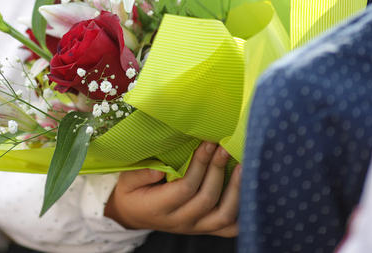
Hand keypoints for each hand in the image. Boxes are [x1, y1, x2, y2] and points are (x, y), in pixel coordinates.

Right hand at [104, 142, 240, 237]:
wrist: (135, 215)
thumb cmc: (132, 192)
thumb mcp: (126, 181)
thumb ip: (140, 175)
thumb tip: (159, 170)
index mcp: (158, 208)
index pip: (185, 188)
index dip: (199, 165)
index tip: (207, 142)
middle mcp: (180, 221)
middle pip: (206, 198)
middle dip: (217, 169)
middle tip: (223, 147)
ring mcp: (195, 227)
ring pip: (223, 216)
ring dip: (235, 190)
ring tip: (241, 166)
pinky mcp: (206, 229)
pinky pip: (230, 227)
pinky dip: (242, 209)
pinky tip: (245, 188)